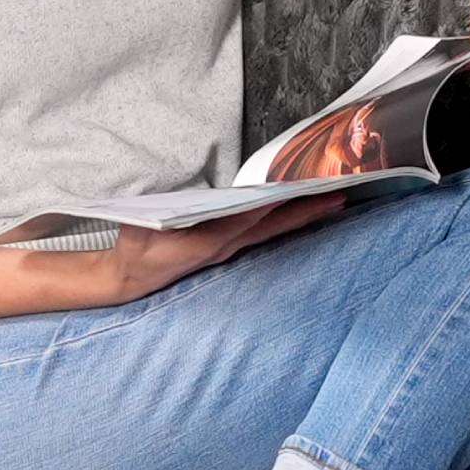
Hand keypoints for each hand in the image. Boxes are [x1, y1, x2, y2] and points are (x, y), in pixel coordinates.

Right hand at [107, 190, 350, 301]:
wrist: (130, 278)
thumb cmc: (133, 250)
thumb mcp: (136, 228)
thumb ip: (146, 214)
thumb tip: (157, 197)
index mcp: (206, 242)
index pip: (246, 218)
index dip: (273, 204)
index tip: (298, 190)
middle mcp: (226, 247)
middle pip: (274, 227)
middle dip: (306, 211)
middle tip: (339, 197)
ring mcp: (230, 249)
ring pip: (274, 230)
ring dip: (303, 216)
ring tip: (333, 202)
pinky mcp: (228, 248)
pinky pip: (266, 233)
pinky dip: (286, 220)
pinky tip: (302, 212)